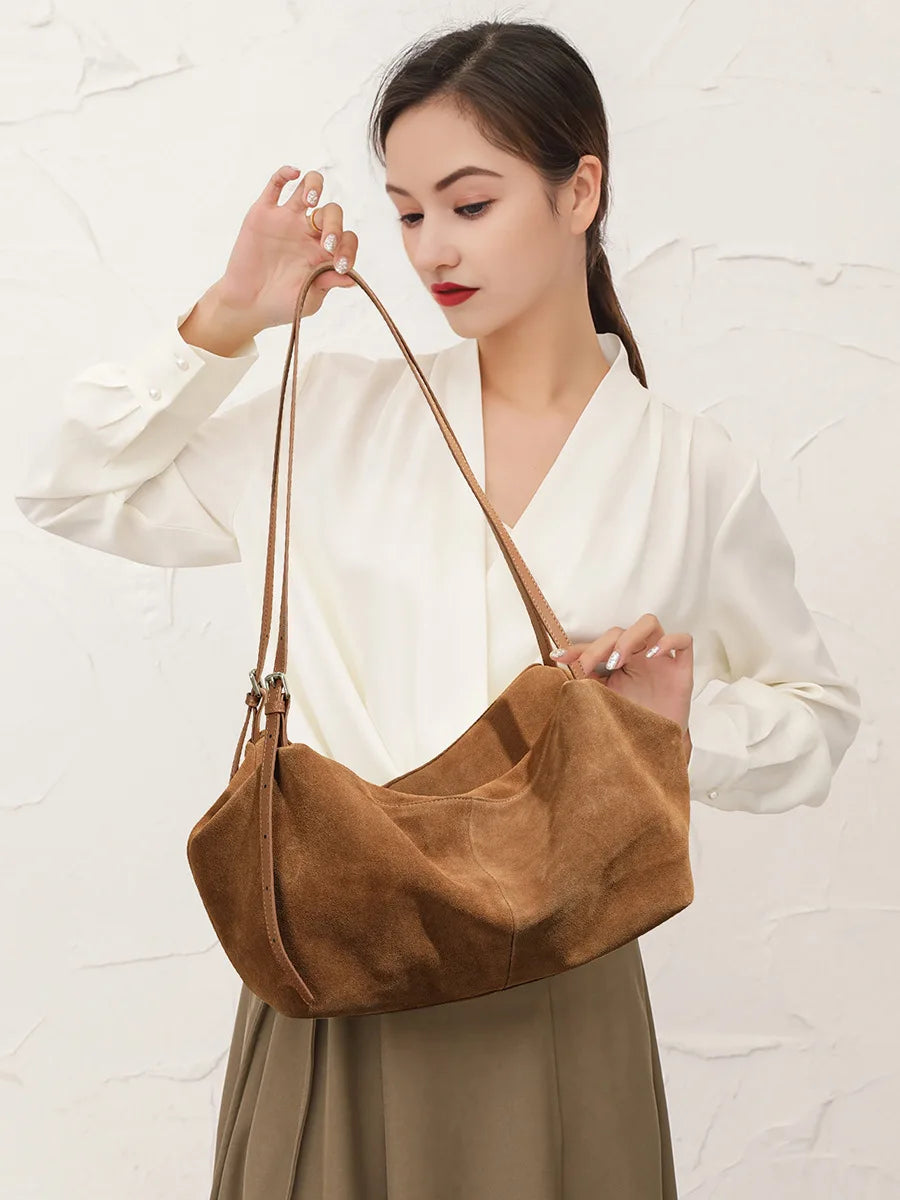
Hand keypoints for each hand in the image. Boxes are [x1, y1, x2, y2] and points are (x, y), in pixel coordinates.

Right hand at [215, 165, 358, 331]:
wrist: (247, 305)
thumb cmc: (281, 305)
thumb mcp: (310, 297)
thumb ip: (328, 283)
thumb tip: (352, 278)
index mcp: (324, 251)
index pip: (347, 238)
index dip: (348, 248)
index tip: (340, 266)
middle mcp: (308, 232)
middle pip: (331, 212)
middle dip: (334, 225)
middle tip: (327, 244)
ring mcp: (287, 220)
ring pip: (308, 188)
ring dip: (314, 188)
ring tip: (310, 201)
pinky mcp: (263, 213)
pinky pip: (275, 186)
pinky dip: (285, 174)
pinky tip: (294, 173)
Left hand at [551, 613, 692, 749]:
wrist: (656, 747)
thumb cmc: (631, 723)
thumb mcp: (604, 702)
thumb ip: (587, 686)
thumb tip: (563, 675)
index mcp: (618, 661)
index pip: (596, 645)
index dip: (577, 649)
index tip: (559, 657)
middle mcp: (639, 655)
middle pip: (618, 631)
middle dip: (599, 647)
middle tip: (586, 667)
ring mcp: (661, 659)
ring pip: (649, 623)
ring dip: (628, 637)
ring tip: (617, 660)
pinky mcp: (682, 668)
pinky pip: (683, 640)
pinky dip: (668, 641)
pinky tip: (652, 655)